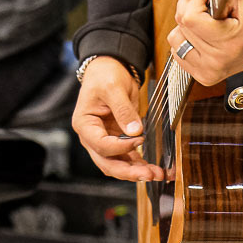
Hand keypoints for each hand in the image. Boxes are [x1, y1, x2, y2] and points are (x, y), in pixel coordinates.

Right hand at [71, 57, 161, 182]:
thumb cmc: (105, 75)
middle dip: (129, 172)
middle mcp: (92, 137)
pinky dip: (140, 165)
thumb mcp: (113, 88)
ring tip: (157, 174)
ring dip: (136, 172)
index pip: (101, 145)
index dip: (121, 147)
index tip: (139, 139)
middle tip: (149, 174)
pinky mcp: (117, 140)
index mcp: (84, 124)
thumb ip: (123, 110)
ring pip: (118, 165)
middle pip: (108, 163)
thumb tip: (135, 132)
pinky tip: (155, 168)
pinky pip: (127, 158)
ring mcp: (104, 140)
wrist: (109, 68)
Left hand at [167, 0, 242, 85]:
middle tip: (209, 1)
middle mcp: (219, 61)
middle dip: (191, 4)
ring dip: (187, 22)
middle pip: (182, 24)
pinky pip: (178, 50)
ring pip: (176, 37)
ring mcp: (210, 72)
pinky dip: (187, 37)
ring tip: (208, 18)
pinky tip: (205, 33)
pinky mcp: (205, 76)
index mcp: (230, 42)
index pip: (190, 18)